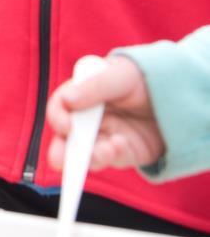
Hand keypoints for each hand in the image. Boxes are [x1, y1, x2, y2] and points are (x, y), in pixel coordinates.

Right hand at [47, 55, 163, 171]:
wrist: (178, 93)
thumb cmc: (143, 76)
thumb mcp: (119, 75)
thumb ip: (93, 87)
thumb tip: (67, 101)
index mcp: (81, 95)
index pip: (60, 108)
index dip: (58, 117)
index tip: (67, 126)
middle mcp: (88, 119)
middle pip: (65, 139)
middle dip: (60, 152)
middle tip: (61, 160)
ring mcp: (104, 136)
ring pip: (85, 154)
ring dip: (89, 157)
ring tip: (106, 151)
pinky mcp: (122, 152)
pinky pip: (111, 159)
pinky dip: (113, 156)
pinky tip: (122, 145)